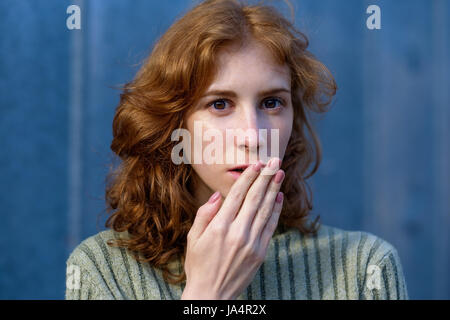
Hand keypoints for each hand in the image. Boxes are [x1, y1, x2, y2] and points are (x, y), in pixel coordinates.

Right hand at [181, 157, 284, 299]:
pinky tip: (279, 197)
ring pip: (265, 209)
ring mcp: (251, 243)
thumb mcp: (193, 238)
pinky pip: (270, 226)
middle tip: (274, 160)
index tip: (256, 164)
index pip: (237, 195)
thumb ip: (204, 214)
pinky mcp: (260, 252)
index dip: (248, 177)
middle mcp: (237, 232)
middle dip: (265, 177)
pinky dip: (276, 210)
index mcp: (219, 227)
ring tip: (280, 172)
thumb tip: (219, 195)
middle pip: (254, 198)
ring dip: (274, 189)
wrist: (212, 294)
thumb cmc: (198, 265)